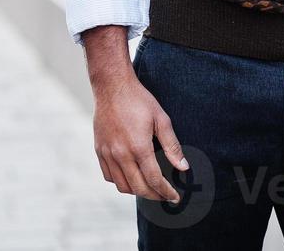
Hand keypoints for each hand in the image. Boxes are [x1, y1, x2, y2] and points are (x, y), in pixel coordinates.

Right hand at [92, 71, 188, 202]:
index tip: (174, 197)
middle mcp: (121, 154)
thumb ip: (172, 146)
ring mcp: (108, 153)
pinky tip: (129, 176)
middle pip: (138, 188)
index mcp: (139, 147)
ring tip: (148, 187)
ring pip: (122, 186)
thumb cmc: (138, 100)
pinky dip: (120, 181)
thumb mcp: (161, 119)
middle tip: (164, 195)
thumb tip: (184, 167)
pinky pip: (108, 176)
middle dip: (154, 196)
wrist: (112, 86)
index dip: (166, 192)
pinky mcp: (99, 149)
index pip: (154, 180)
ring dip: (136, 191)